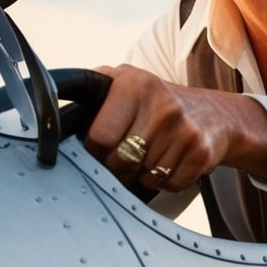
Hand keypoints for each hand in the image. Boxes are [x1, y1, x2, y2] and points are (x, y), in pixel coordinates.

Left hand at [85, 64, 266, 192]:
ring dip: (144, 175)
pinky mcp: (201, 151)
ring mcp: (183, 127)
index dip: (95, 152)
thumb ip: (91, 93)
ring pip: (144, 176)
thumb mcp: (126, 84)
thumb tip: (50, 118)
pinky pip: (168, 184)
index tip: (100, 151)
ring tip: (153, 154)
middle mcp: (160, 102)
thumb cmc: (157, 105)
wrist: (215, 115)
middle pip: (120, 162)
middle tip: (128, 156)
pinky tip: (172, 161)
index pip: (98, 137)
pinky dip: (166, 181)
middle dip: (119, 167)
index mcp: (133, 83)